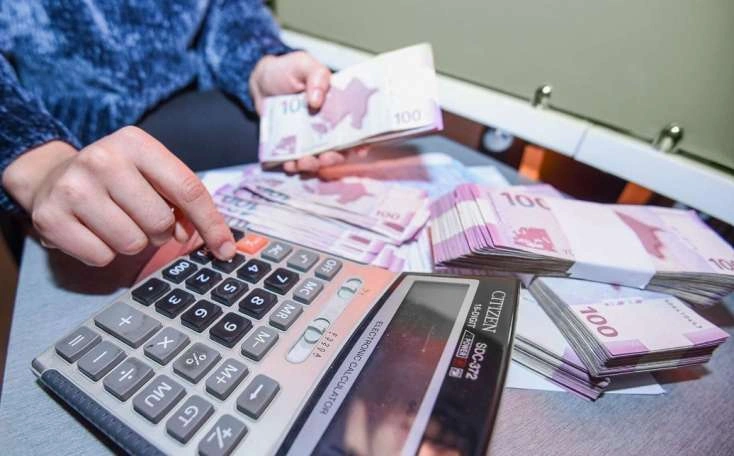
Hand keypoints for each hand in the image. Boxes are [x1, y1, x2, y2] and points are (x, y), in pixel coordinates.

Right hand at [1, 126, 235, 265]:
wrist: (51, 179)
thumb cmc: (115, 180)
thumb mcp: (150, 175)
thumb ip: (183, 201)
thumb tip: (215, 241)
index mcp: (135, 143)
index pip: (188, 189)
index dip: (211, 224)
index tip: (226, 249)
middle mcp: (102, 159)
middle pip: (160, 222)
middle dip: (159, 231)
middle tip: (140, 218)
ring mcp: (73, 188)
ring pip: (132, 243)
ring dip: (131, 242)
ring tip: (115, 222)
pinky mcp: (51, 218)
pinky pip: (101, 257)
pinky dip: (103, 253)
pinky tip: (92, 232)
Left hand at [249, 51, 368, 172]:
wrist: (260, 81)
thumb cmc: (286, 70)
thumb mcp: (303, 64)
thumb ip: (316, 76)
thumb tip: (318, 100)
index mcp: (336, 108)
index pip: (354, 127)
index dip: (360, 140)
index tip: (359, 149)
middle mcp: (326, 126)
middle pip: (338, 149)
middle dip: (334, 157)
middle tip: (325, 157)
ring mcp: (309, 137)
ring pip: (317, 158)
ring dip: (314, 164)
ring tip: (303, 161)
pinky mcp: (292, 145)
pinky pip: (296, 160)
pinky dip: (294, 165)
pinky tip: (289, 163)